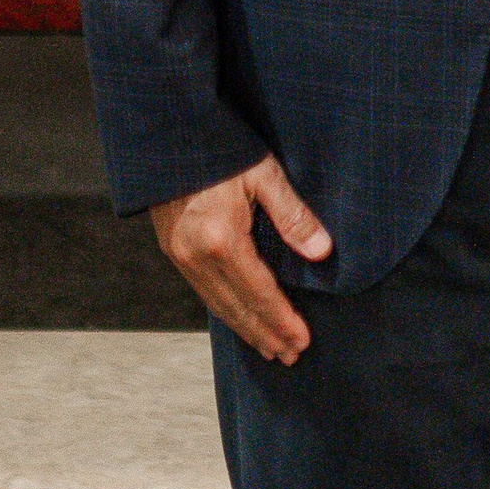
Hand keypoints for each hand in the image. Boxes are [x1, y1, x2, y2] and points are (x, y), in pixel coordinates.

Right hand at [150, 157, 330, 364]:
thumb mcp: (263, 174)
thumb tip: (322, 252)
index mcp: (222, 241)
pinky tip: (238, 316)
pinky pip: (203, 292)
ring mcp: (180, 255)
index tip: (302, 341)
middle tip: (290, 356)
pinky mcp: (173, 249)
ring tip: (269, 347)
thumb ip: (293, 216)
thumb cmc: (220, 148)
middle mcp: (197, 256)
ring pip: (218, 305)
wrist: (168, 132)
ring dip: (245, 329)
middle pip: (238, 309)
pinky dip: (225, 310)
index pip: (260, 294)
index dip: (282, 321)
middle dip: (266, 335)